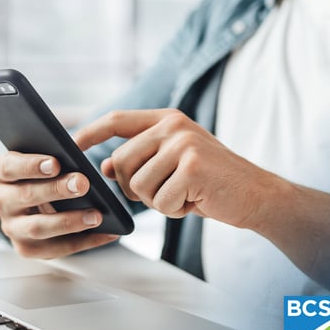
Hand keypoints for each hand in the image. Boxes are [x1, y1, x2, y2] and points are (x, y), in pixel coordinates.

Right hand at [0, 151, 119, 258]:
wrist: (26, 204)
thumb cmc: (38, 175)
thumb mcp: (37, 160)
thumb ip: (50, 158)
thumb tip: (76, 160)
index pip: (9, 167)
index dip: (31, 166)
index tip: (56, 163)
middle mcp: (0, 201)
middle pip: (25, 196)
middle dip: (56, 190)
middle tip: (82, 184)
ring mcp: (11, 228)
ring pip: (38, 227)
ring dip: (69, 221)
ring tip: (96, 215)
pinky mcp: (26, 249)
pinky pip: (56, 248)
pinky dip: (84, 241)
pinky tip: (106, 233)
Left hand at [74, 109, 276, 228]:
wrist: (257, 195)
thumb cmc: (209, 182)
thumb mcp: (172, 163)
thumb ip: (140, 158)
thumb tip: (102, 167)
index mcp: (167, 119)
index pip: (117, 120)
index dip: (90, 133)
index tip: (71, 147)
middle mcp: (173, 125)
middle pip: (120, 162)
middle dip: (133, 187)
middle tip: (164, 191)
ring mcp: (183, 144)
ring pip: (137, 185)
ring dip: (158, 201)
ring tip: (184, 194)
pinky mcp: (192, 167)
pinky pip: (160, 200)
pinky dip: (175, 210)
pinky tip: (195, 201)